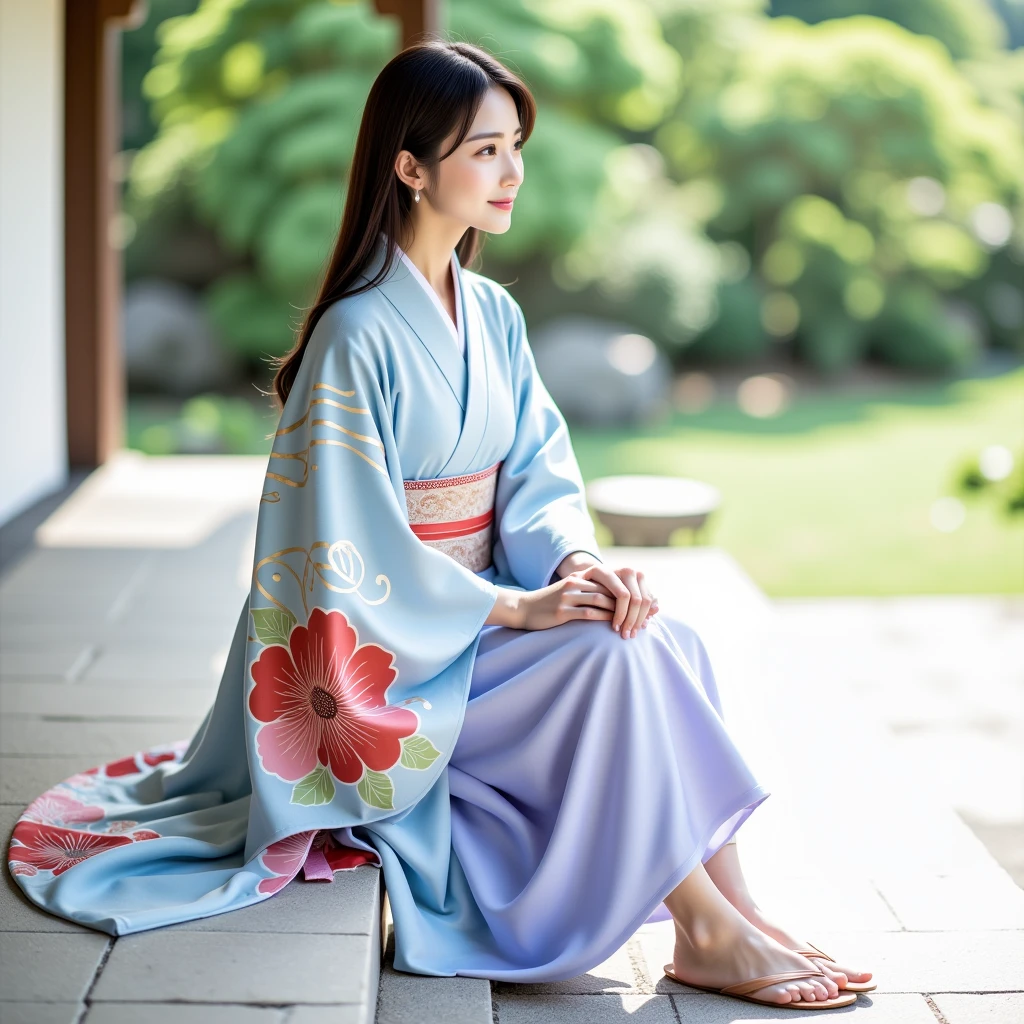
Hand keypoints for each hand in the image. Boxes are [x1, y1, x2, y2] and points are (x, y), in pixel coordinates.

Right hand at [518, 565, 657, 636]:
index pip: (615, 580)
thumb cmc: (552, 603)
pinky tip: (614, 627)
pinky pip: (589, 613)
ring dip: (620, 614)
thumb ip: (593, 591)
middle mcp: (577, 582)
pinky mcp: (562, 610)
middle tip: (647, 617)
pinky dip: (605, 620)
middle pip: (613, 590)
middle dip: (632, 605)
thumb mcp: (572, 591)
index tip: (647, 605)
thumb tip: (620, 600)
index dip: (633, 592)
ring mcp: (568, 595)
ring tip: (633, 626)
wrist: (524, 608)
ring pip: (603, 600)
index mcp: (581, 575)